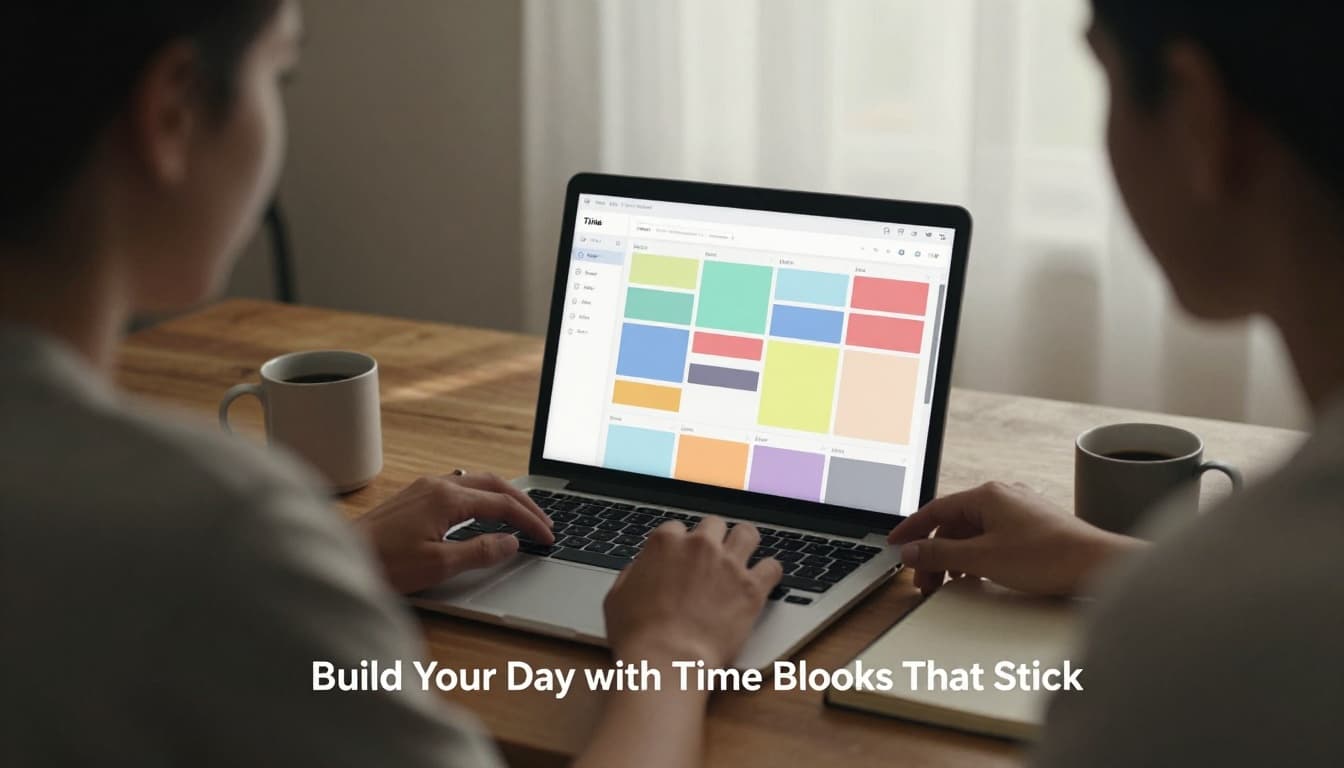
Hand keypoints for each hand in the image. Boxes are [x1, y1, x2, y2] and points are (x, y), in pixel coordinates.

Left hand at [354, 473, 553, 593]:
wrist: (341, 557)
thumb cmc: (383, 564)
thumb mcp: (439, 565)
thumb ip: (480, 552)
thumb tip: (511, 543)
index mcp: (447, 499)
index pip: (502, 505)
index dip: (529, 521)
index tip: (547, 537)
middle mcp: (437, 485)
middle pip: (494, 484)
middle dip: (523, 502)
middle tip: (543, 522)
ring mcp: (423, 487)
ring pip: (476, 481)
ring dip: (502, 496)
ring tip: (521, 513)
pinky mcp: (413, 496)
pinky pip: (459, 486)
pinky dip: (482, 496)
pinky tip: (483, 511)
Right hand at [603, 517, 782, 667]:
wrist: (666, 661)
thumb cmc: (638, 635)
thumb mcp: (617, 597)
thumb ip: (632, 574)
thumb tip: (640, 569)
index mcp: (665, 542)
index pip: (677, 528)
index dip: (679, 545)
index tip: (682, 558)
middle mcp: (700, 546)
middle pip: (714, 525)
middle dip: (713, 539)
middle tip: (712, 558)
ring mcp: (729, 565)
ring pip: (748, 534)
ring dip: (745, 543)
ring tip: (744, 556)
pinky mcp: (752, 588)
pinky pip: (773, 567)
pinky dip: (769, 572)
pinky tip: (764, 580)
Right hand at [888, 481, 1138, 596]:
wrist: (1098, 564)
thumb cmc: (1048, 556)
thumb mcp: (982, 558)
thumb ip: (940, 554)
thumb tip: (911, 551)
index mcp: (987, 495)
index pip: (935, 509)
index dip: (911, 528)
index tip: (894, 544)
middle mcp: (1003, 496)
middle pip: (954, 523)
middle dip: (934, 552)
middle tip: (924, 580)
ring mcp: (1020, 510)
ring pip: (973, 532)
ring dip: (955, 557)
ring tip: (949, 583)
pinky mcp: (1033, 527)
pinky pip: (992, 537)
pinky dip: (977, 556)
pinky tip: (978, 575)